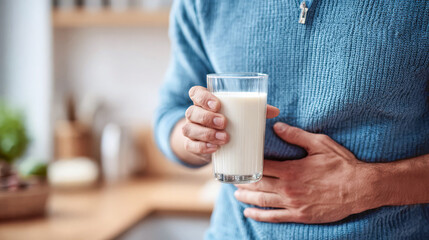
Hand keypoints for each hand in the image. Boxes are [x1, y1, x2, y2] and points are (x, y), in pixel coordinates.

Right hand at [183, 86, 278, 161]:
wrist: (214, 140)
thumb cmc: (230, 120)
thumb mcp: (240, 113)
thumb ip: (255, 109)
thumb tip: (275, 111)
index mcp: (203, 101)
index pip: (195, 93)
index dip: (203, 97)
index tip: (217, 104)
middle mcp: (194, 114)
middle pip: (192, 112)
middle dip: (207, 118)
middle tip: (224, 123)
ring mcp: (191, 130)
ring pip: (189, 129)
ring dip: (206, 134)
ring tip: (224, 138)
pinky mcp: (192, 145)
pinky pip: (190, 146)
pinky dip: (201, 148)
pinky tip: (215, 149)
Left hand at [234, 122, 374, 222]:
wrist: (360, 188)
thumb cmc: (341, 164)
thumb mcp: (320, 144)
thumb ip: (296, 136)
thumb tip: (277, 127)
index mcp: (291, 170)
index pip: (261, 167)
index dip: (247, 165)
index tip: (239, 161)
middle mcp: (288, 188)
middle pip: (257, 185)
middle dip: (243, 182)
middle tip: (233, 178)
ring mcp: (293, 204)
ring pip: (262, 202)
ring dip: (247, 198)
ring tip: (236, 194)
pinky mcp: (299, 215)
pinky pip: (274, 217)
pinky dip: (259, 216)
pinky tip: (249, 214)